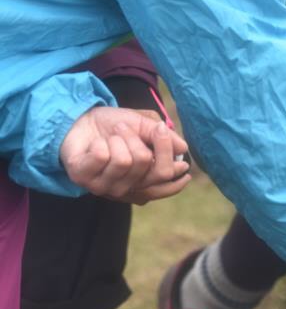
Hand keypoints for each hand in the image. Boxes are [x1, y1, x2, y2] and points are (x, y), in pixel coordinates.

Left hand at [59, 106, 190, 203]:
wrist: (80, 119)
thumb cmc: (114, 126)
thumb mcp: (145, 126)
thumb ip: (164, 137)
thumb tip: (182, 149)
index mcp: (141, 181)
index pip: (165, 182)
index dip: (174, 168)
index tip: (179, 157)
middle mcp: (124, 189)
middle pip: (152, 169)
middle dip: (142, 140)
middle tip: (125, 128)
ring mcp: (104, 187)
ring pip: (126, 161)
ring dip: (119, 138)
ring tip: (110, 136)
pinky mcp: (84, 179)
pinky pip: (103, 156)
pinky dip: (101, 141)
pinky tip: (95, 144)